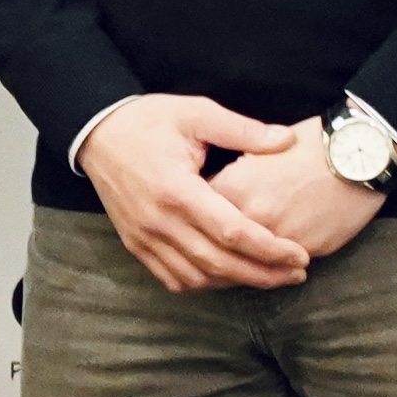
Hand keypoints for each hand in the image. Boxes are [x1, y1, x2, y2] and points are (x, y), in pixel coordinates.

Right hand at [78, 97, 311, 292]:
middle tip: (297, 273)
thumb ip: (242, 130)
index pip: (233, 232)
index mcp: (178, 190)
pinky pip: (172, 278)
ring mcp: (144, 236)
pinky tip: (226, 277)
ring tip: (270, 277)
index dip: (270, 249)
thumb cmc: (148, 120)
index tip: (300, 254)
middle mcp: (159, 221)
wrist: (96, 132)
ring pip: (197, 277)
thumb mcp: (196, 113)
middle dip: (264, 274)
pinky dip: (203, 284)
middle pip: (220, 263)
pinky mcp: (134, 243)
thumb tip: (287, 140)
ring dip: (236, 283)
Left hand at [212, 116, 386, 264]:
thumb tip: (209, 197)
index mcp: (232, 188)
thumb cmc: (307, 144)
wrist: (357, 154)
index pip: (198, 216)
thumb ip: (230, 176)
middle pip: (218, 246)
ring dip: (241, 267)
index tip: (198, 222)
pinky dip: (271, 268)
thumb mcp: (256, 149)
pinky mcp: (307, 249)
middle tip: (213, 251)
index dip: (197, 219)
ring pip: (247, 264)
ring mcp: (279, 237)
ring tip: (239, 264)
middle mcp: (251, 216)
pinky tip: (268, 264)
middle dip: (214, 250)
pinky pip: (279, 267)